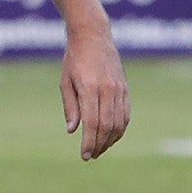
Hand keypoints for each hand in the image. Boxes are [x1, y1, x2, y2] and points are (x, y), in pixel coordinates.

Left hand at [61, 27, 129, 161]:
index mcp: (90, 88)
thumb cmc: (74, 59)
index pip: (92, 123)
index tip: (84, 155)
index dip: (89, 142)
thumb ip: (70, 107)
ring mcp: (119, 89)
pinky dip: (120, 129)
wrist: (93, 36)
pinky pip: (126, 114)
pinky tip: (111, 136)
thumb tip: (72, 131)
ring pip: (119, 123)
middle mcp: (108, 89)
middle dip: (99, 145)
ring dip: (110, 140)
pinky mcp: (125, 88)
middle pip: (107, 126)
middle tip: (91, 156)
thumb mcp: (65, 82)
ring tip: (100, 149)